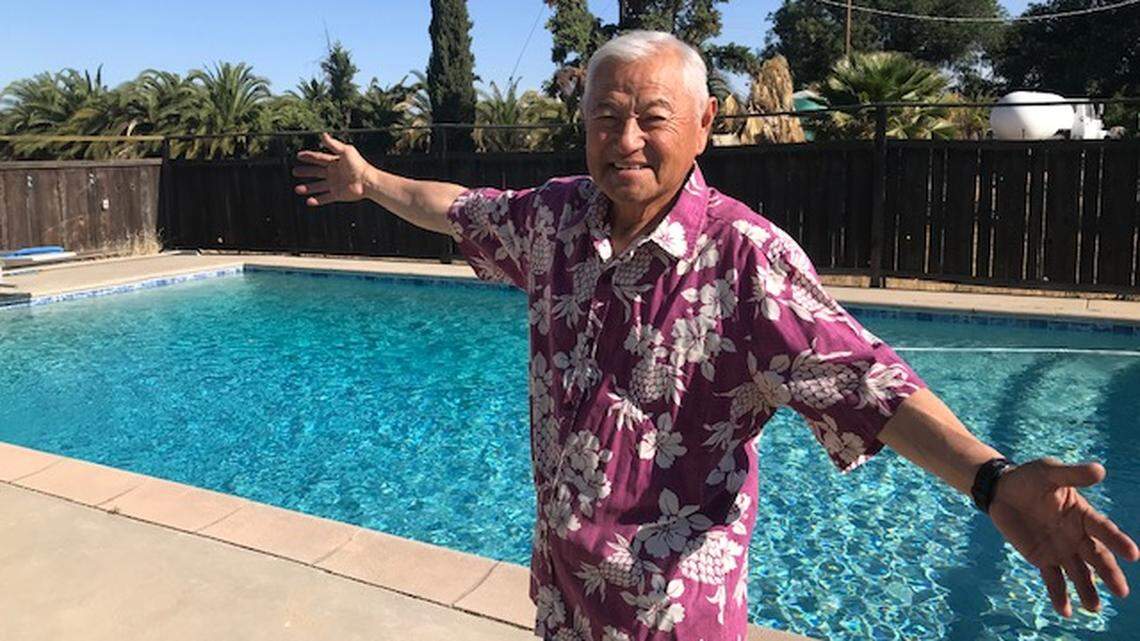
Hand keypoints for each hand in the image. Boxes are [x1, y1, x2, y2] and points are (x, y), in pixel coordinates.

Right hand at [292, 133, 369, 205]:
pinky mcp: (338, 194)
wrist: (367, 181)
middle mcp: (334, 173)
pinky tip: (309, 201)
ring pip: (318, 186)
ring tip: (297, 189)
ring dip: (308, 188)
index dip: (309, 156)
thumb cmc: (359, 165)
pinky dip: (317, 200)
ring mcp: (335, 184)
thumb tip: (323, 134)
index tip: (299, 155)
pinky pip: (325, 198)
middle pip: (316, 172)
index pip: (319, 158)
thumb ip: (333, 144)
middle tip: (295, 172)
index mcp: (335, 162)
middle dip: (305, 172)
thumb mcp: (346, 151)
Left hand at [988, 457, 1138, 616]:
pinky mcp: (1042, 558)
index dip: (1118, 541)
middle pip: (1096, 556)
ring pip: (1078, 573)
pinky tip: (1065, 611)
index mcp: (1083, 514)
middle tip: (1121, 591)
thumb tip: (1100, 470)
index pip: (1103, 529)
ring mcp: (1060, 549)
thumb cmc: (1030, 477)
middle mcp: (1077, 535)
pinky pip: (1053, 579)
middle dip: (1109, 573)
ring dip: (1087, 590)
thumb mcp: (1049, 471)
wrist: (1002, 489)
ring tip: (1094, 607)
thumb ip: (1072, 475)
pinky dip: (1059, 595)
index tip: (1133, 554)